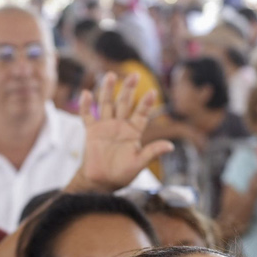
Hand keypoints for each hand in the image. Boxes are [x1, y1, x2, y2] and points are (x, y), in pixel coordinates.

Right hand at [70, 73, 172, 192]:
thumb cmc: (122, 174)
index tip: (152, 93)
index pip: (142, 114)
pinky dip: (86, 106)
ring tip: (110, 75)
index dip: (146, 104)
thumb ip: (152, 152)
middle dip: (128, 89)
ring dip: (108, 90)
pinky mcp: (92, 131)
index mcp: (134, 131)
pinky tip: (86, 94)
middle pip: (125, 103)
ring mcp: (106, 126)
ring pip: (107, 104)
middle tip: (133, 75)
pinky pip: (87, 116)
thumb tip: (171, 146)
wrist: (102, 181)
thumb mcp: (139, 163)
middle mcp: (120, 125)